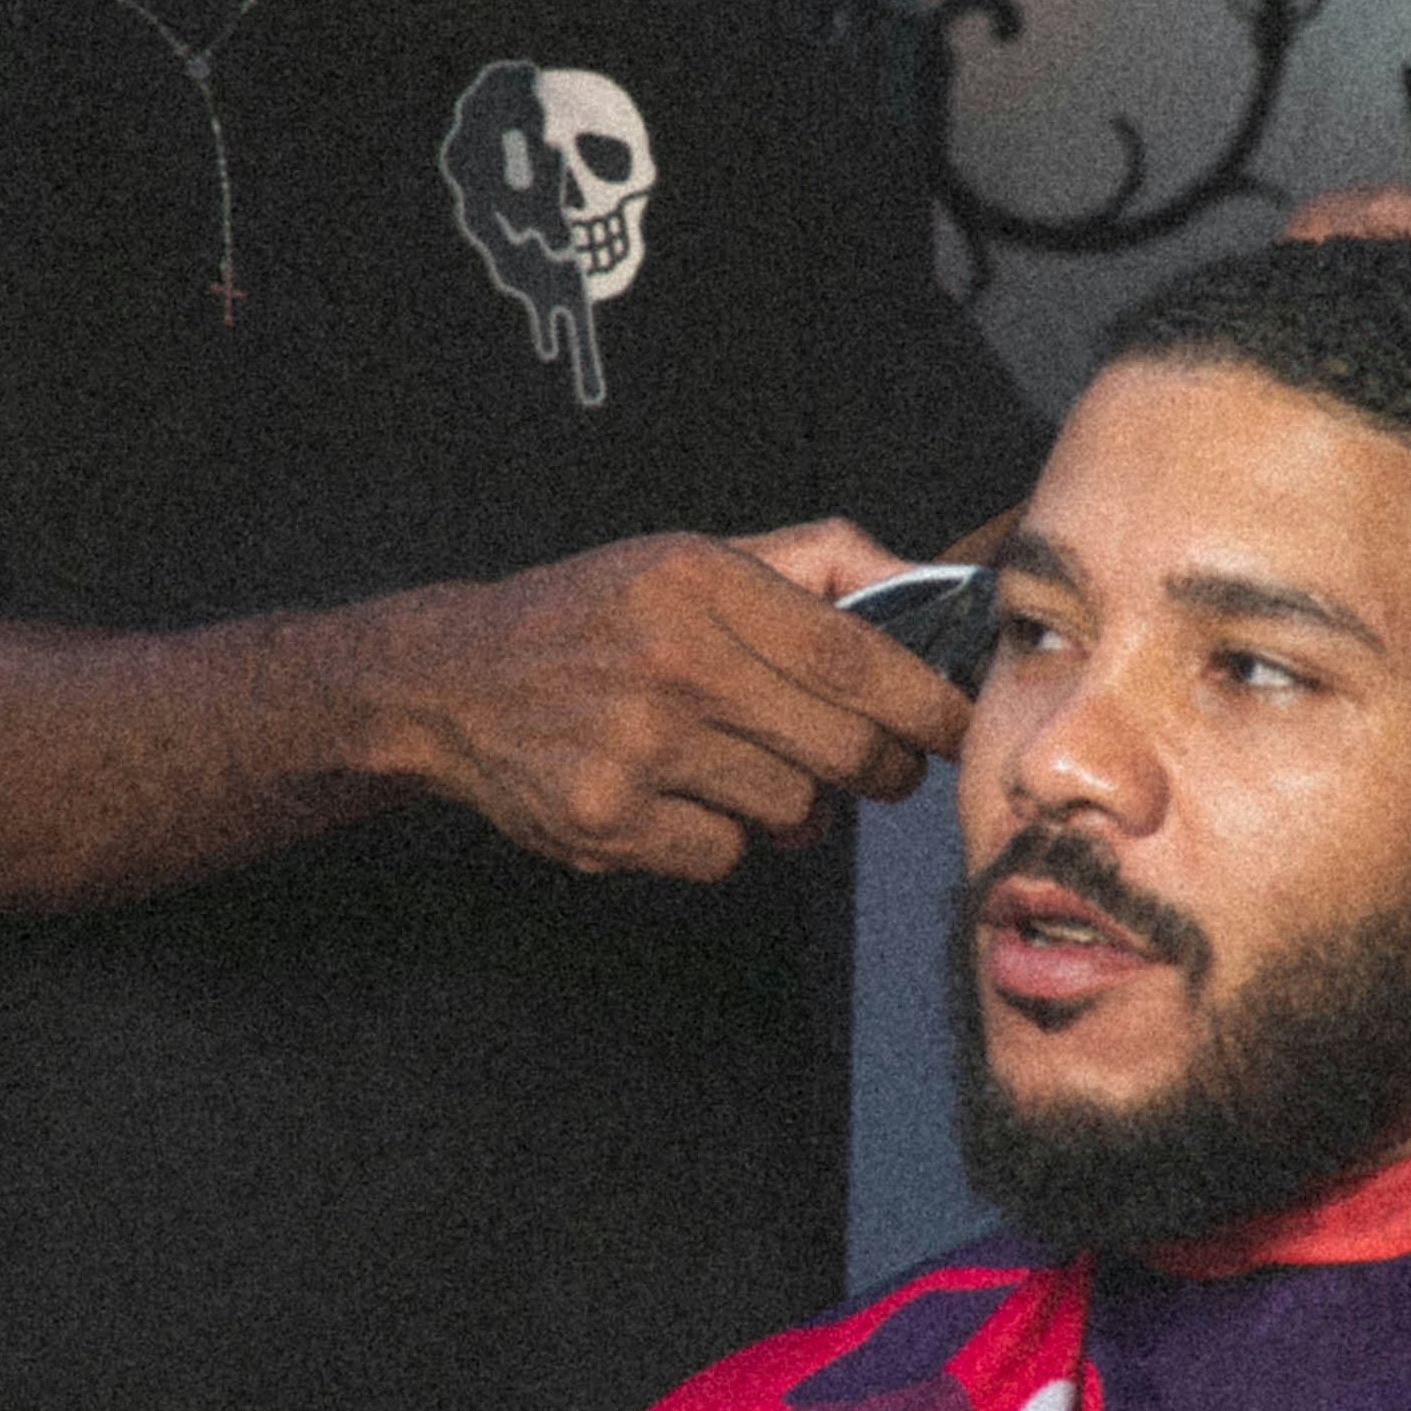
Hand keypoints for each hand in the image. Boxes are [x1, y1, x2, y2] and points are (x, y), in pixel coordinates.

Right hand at [372, 531, 972, 884]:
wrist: (453, 680)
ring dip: (791, 802)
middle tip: (874, 764)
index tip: (957, 726)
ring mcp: (636, 748)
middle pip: (843, 748)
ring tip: (739, 764)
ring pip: (792, 810)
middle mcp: (672, 660)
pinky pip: (727, 855)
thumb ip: (816, 560)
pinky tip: (678, 795)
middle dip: (880, 768)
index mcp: (700, 581)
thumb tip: (928, 578)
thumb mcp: (694, 556)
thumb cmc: (595, 615)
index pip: (853, 657)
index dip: (925, 703)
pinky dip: (723, 838)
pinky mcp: (607, 821)